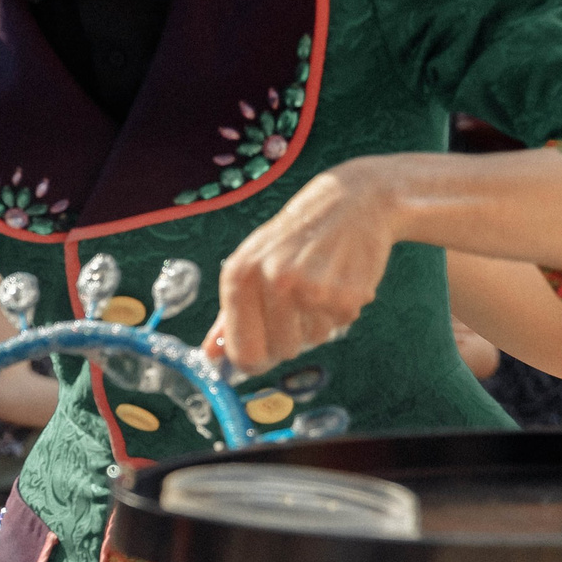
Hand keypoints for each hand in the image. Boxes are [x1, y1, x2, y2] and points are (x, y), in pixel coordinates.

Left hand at [204, 160, 395, 375]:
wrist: (352, 201)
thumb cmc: (294, 237)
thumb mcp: (252, 262)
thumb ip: (229, 314)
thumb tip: (210, 357)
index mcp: (240, 274)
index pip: (242, 351)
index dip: (252, 361)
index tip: (260, 357)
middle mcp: (273, 280)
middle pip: (280, 352)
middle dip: (290, 338)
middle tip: (298, 305)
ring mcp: (312, 288)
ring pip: (312, 340)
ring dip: (318, 322)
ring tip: (320, 283)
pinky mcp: (347, 293)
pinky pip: (340, 326)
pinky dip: (341, 311)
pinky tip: (340, 279)